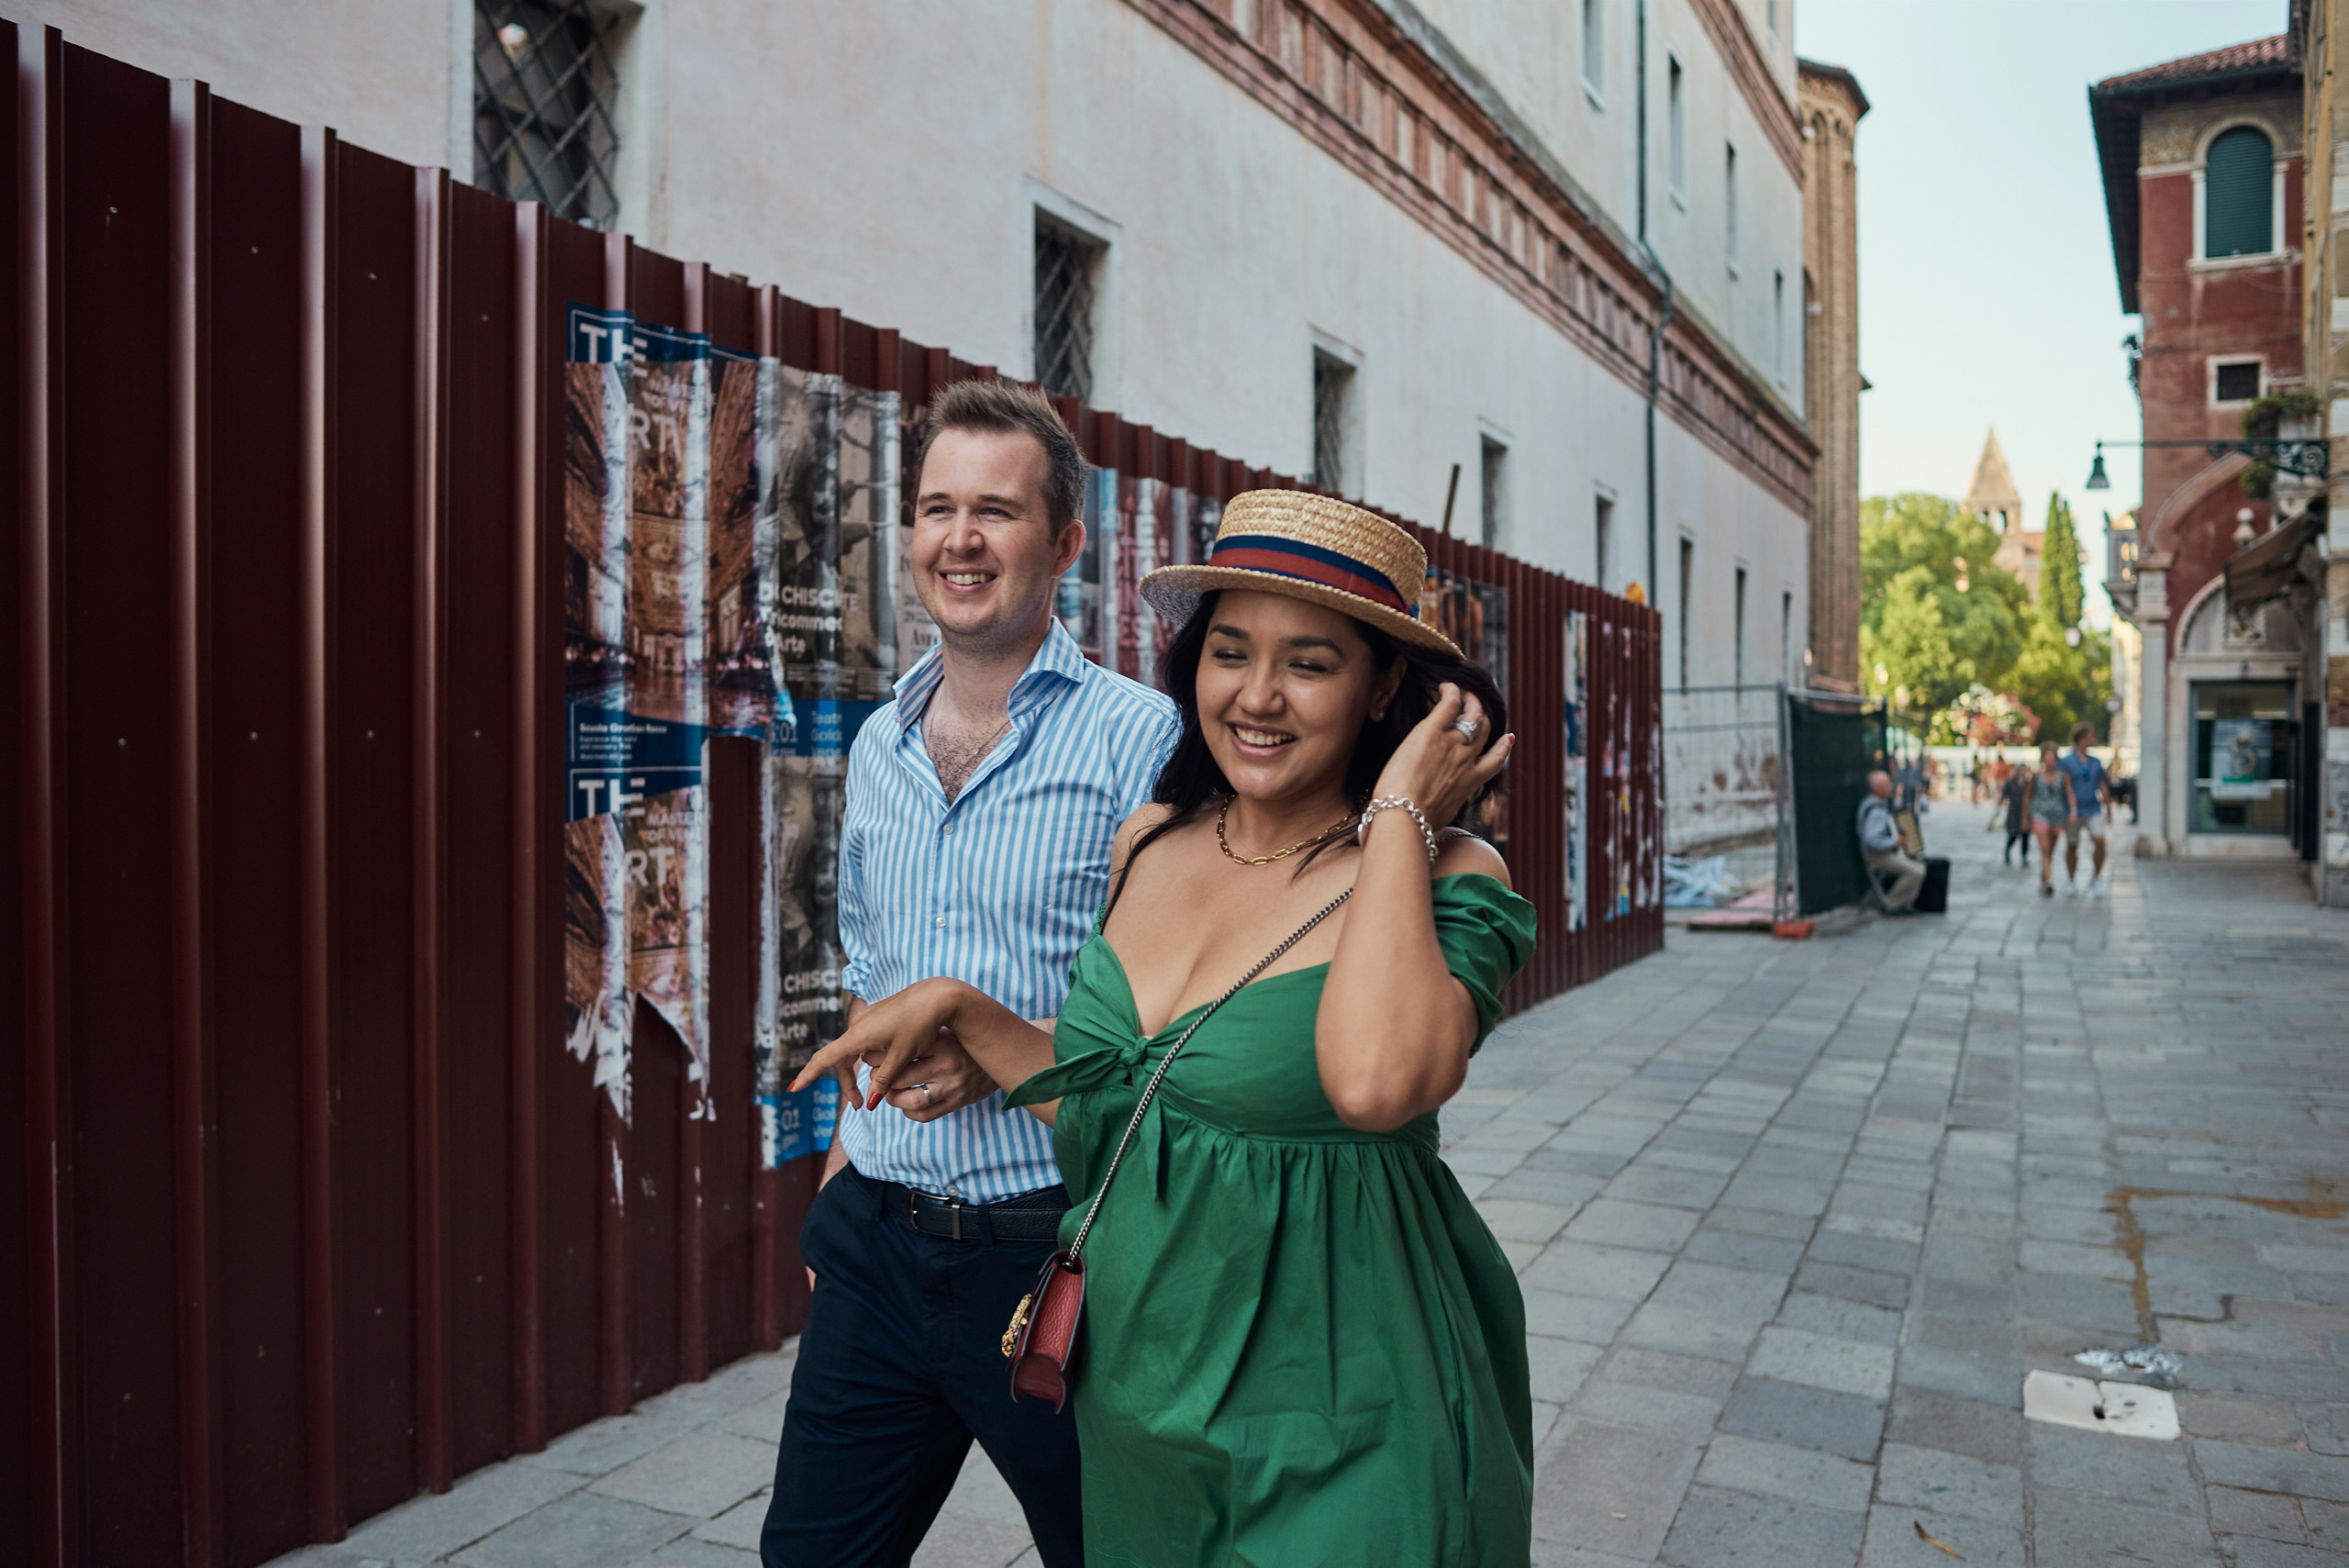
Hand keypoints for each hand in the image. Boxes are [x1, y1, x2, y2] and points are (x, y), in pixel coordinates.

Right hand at [791, 978, 969, 1110]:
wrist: (939, 996)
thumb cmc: (921, 1024)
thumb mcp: (902, 1057)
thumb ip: (884, 1080)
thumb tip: (870, 1103)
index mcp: (859, 1034)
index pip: (825, 1059)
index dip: (808, 1075)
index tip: (793, 1089)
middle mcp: (858, 1024)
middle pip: (842, 1060)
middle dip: (849, 1083)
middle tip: (861, 1105)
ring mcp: (867, 1018)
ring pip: (857, 1051)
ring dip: (865, 1069)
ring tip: (883, 1084)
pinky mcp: (878, 1016)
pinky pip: (867, 1041)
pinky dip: (873, 1057)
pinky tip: (890, 1063)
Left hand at [871, 1026, 996, 1121]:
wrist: (1000, 1057)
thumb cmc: (963, 1042)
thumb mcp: (945, 1031)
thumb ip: (918, 1034)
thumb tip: (878, 1038)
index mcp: (942, 1043)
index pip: (898, 1052)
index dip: (877, 1056)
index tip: (869, 1056)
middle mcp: (947, 1065)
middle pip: (899, 1077)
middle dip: (880, 1078)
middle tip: (875, 1075)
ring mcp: (952, 1087)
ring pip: (909, 1100)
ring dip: (892, 1098)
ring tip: (888, 1092)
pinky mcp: (957, 1103)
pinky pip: (925, 1115)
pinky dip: (909, 1112)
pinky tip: (906, 1104)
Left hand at [1368, 682, 1514, 830]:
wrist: (1404, 814)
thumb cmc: (1415, 824)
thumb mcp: (1438, 820)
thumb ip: (1443, 812)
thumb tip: (1433, 821)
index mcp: (1469, 783)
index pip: (1494, 761)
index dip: (1503, 748)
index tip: (1507, 738)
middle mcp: (1466, 761)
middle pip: (1483, 731)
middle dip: (1483, 715)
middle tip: (1477, 704)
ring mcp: (1452, 744)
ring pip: (1471, 715)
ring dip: (1471, 700)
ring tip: (1464, 692)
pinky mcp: (1432, 731)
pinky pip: (1449, 705)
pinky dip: (1452, 692)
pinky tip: (1446, 686)